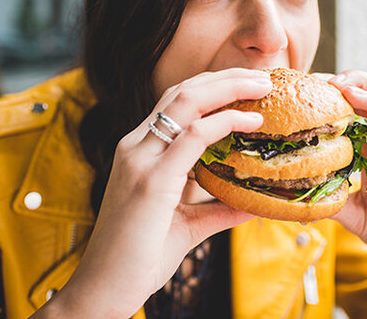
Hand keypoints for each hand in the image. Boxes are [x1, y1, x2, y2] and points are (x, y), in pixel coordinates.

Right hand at [46, 68, 270, 317]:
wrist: (104, 289)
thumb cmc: (140, 257)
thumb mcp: (187, 224)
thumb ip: (219, 209)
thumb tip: (255, 203)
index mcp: (140, 152)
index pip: (176, 102)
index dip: (213, 87)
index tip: (248, 86)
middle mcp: (136, 147)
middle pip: (183, 91)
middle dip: (225, 77)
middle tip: (263, 76)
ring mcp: (139, 160)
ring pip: (186, 102)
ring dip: (228, 88)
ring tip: (262, 86)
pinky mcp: (150, 181)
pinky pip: (191, 137)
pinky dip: (223, 122)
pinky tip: (250, 123)